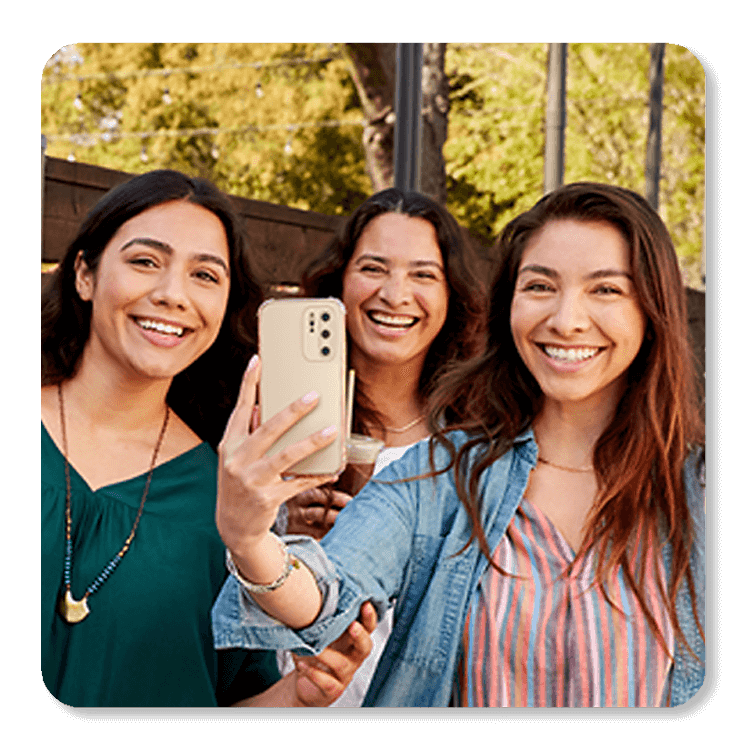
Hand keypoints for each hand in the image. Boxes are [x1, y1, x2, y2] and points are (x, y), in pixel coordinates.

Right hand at [216, 355, 339, 555]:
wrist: (232, 527)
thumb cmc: (239, 483)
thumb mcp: (236, 458)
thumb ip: (249, 433)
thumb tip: (264, 407)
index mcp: (229, 445)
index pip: (239, 408)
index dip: (248, 384)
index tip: (258, 360)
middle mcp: (237, 461)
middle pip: (268, 430)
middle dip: (293, 411)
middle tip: (314, 396)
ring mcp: (252, 481)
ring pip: (287, 457)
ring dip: (312, 443)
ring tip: (332, 431)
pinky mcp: (268, 499)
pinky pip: (298, 483)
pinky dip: (316, 475)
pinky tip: (333, 468)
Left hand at [292, 601, 377, 706]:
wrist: (306, 683)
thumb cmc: (314, 653)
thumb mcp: (318, 634)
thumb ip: (318, 618)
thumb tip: (307, 596)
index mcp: (351, 639)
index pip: (367, 626)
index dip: (369, 616)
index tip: (365, 603)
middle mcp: (352, 656)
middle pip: (366, 646)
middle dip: (361, 635)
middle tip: (353, 625)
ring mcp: (344, 674)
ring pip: (342, 664)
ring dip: (327, 654)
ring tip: (313, 648)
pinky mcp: (333, 689)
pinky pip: (327, 683)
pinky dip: (314, 673)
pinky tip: (302, 664)